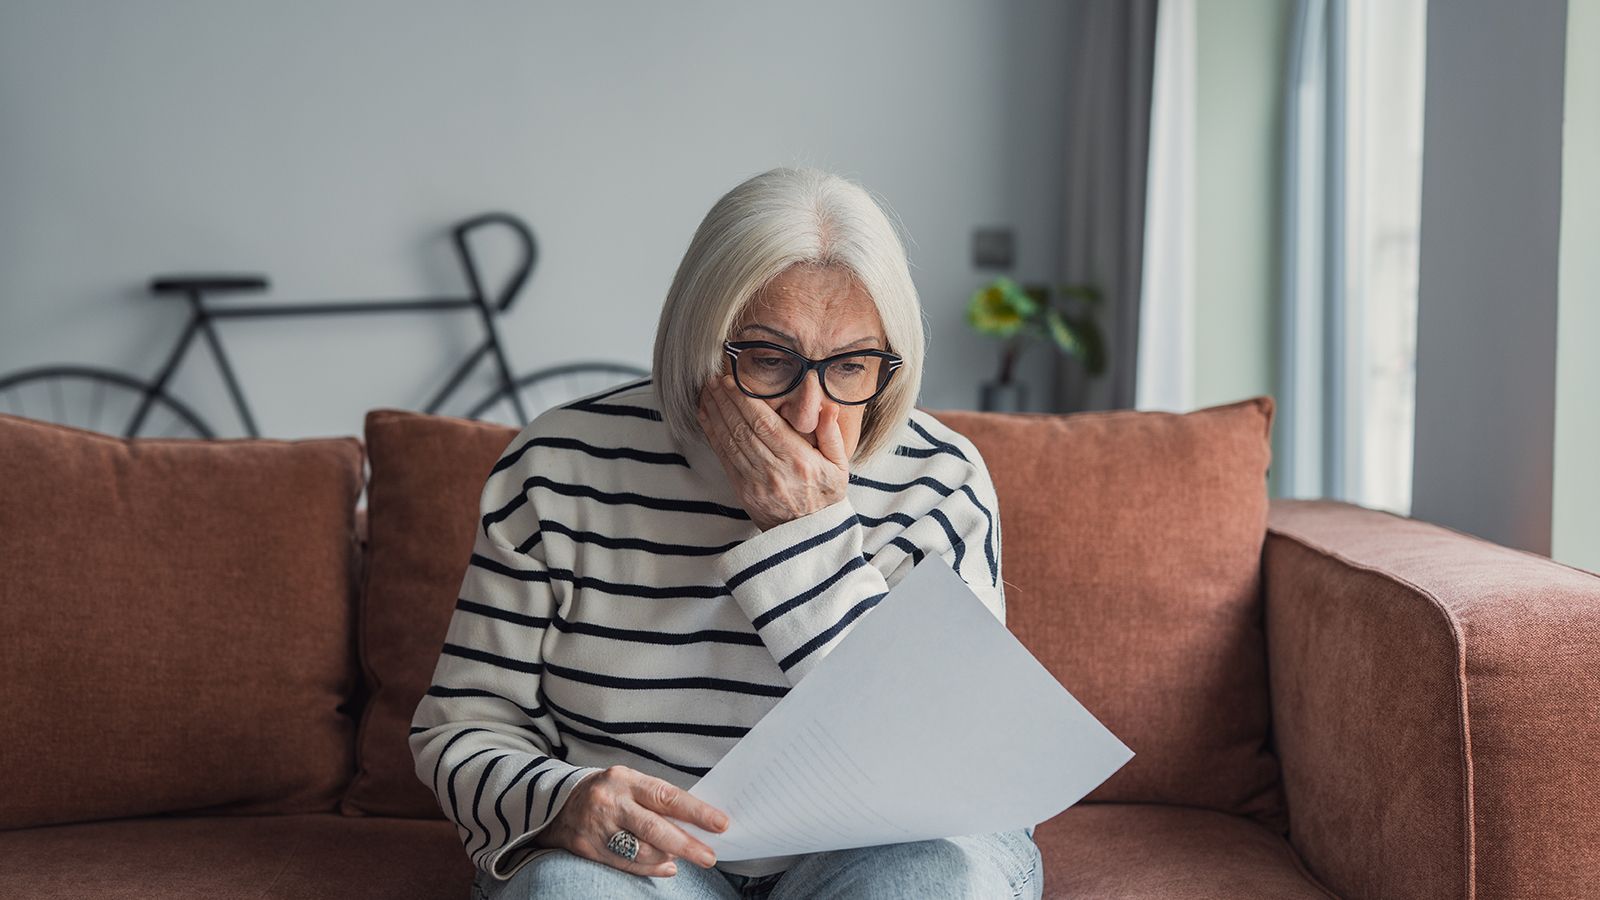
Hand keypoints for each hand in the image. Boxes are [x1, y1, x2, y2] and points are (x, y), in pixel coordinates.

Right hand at [533, 765, 729, 876]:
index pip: (667, 796)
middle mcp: (611, 802)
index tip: (720, 823)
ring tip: (681, 858)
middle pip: (654, 828)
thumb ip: (658, 801)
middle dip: (686, 845)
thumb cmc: (608, 792)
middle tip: (709, 857)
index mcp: (625, 780)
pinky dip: (650, 868)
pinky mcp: (589, 848)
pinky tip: (666, 867)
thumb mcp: (630, 785)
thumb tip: (695, 824)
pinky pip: (626, 864)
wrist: (558, 803)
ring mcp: (598, 827)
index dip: (696, 811)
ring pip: (641, 851)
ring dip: (667, 857)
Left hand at [697, 373, 849, 530]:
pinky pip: (724, 456)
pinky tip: (706, 416)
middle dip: (725, 401)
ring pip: (730, 441)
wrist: (808, 536)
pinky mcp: (742, 490)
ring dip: (715, 414)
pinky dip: (712, 434)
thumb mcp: (839, 466)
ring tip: (707, 392)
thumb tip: (828, 405)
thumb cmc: (825, 496)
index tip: (732, 381)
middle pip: (743, 429)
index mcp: (799, 460)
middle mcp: (774, 470)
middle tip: (714, 380)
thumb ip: (831, 434)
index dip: (744, 401)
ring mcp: (755, 481)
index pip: (766, 425)